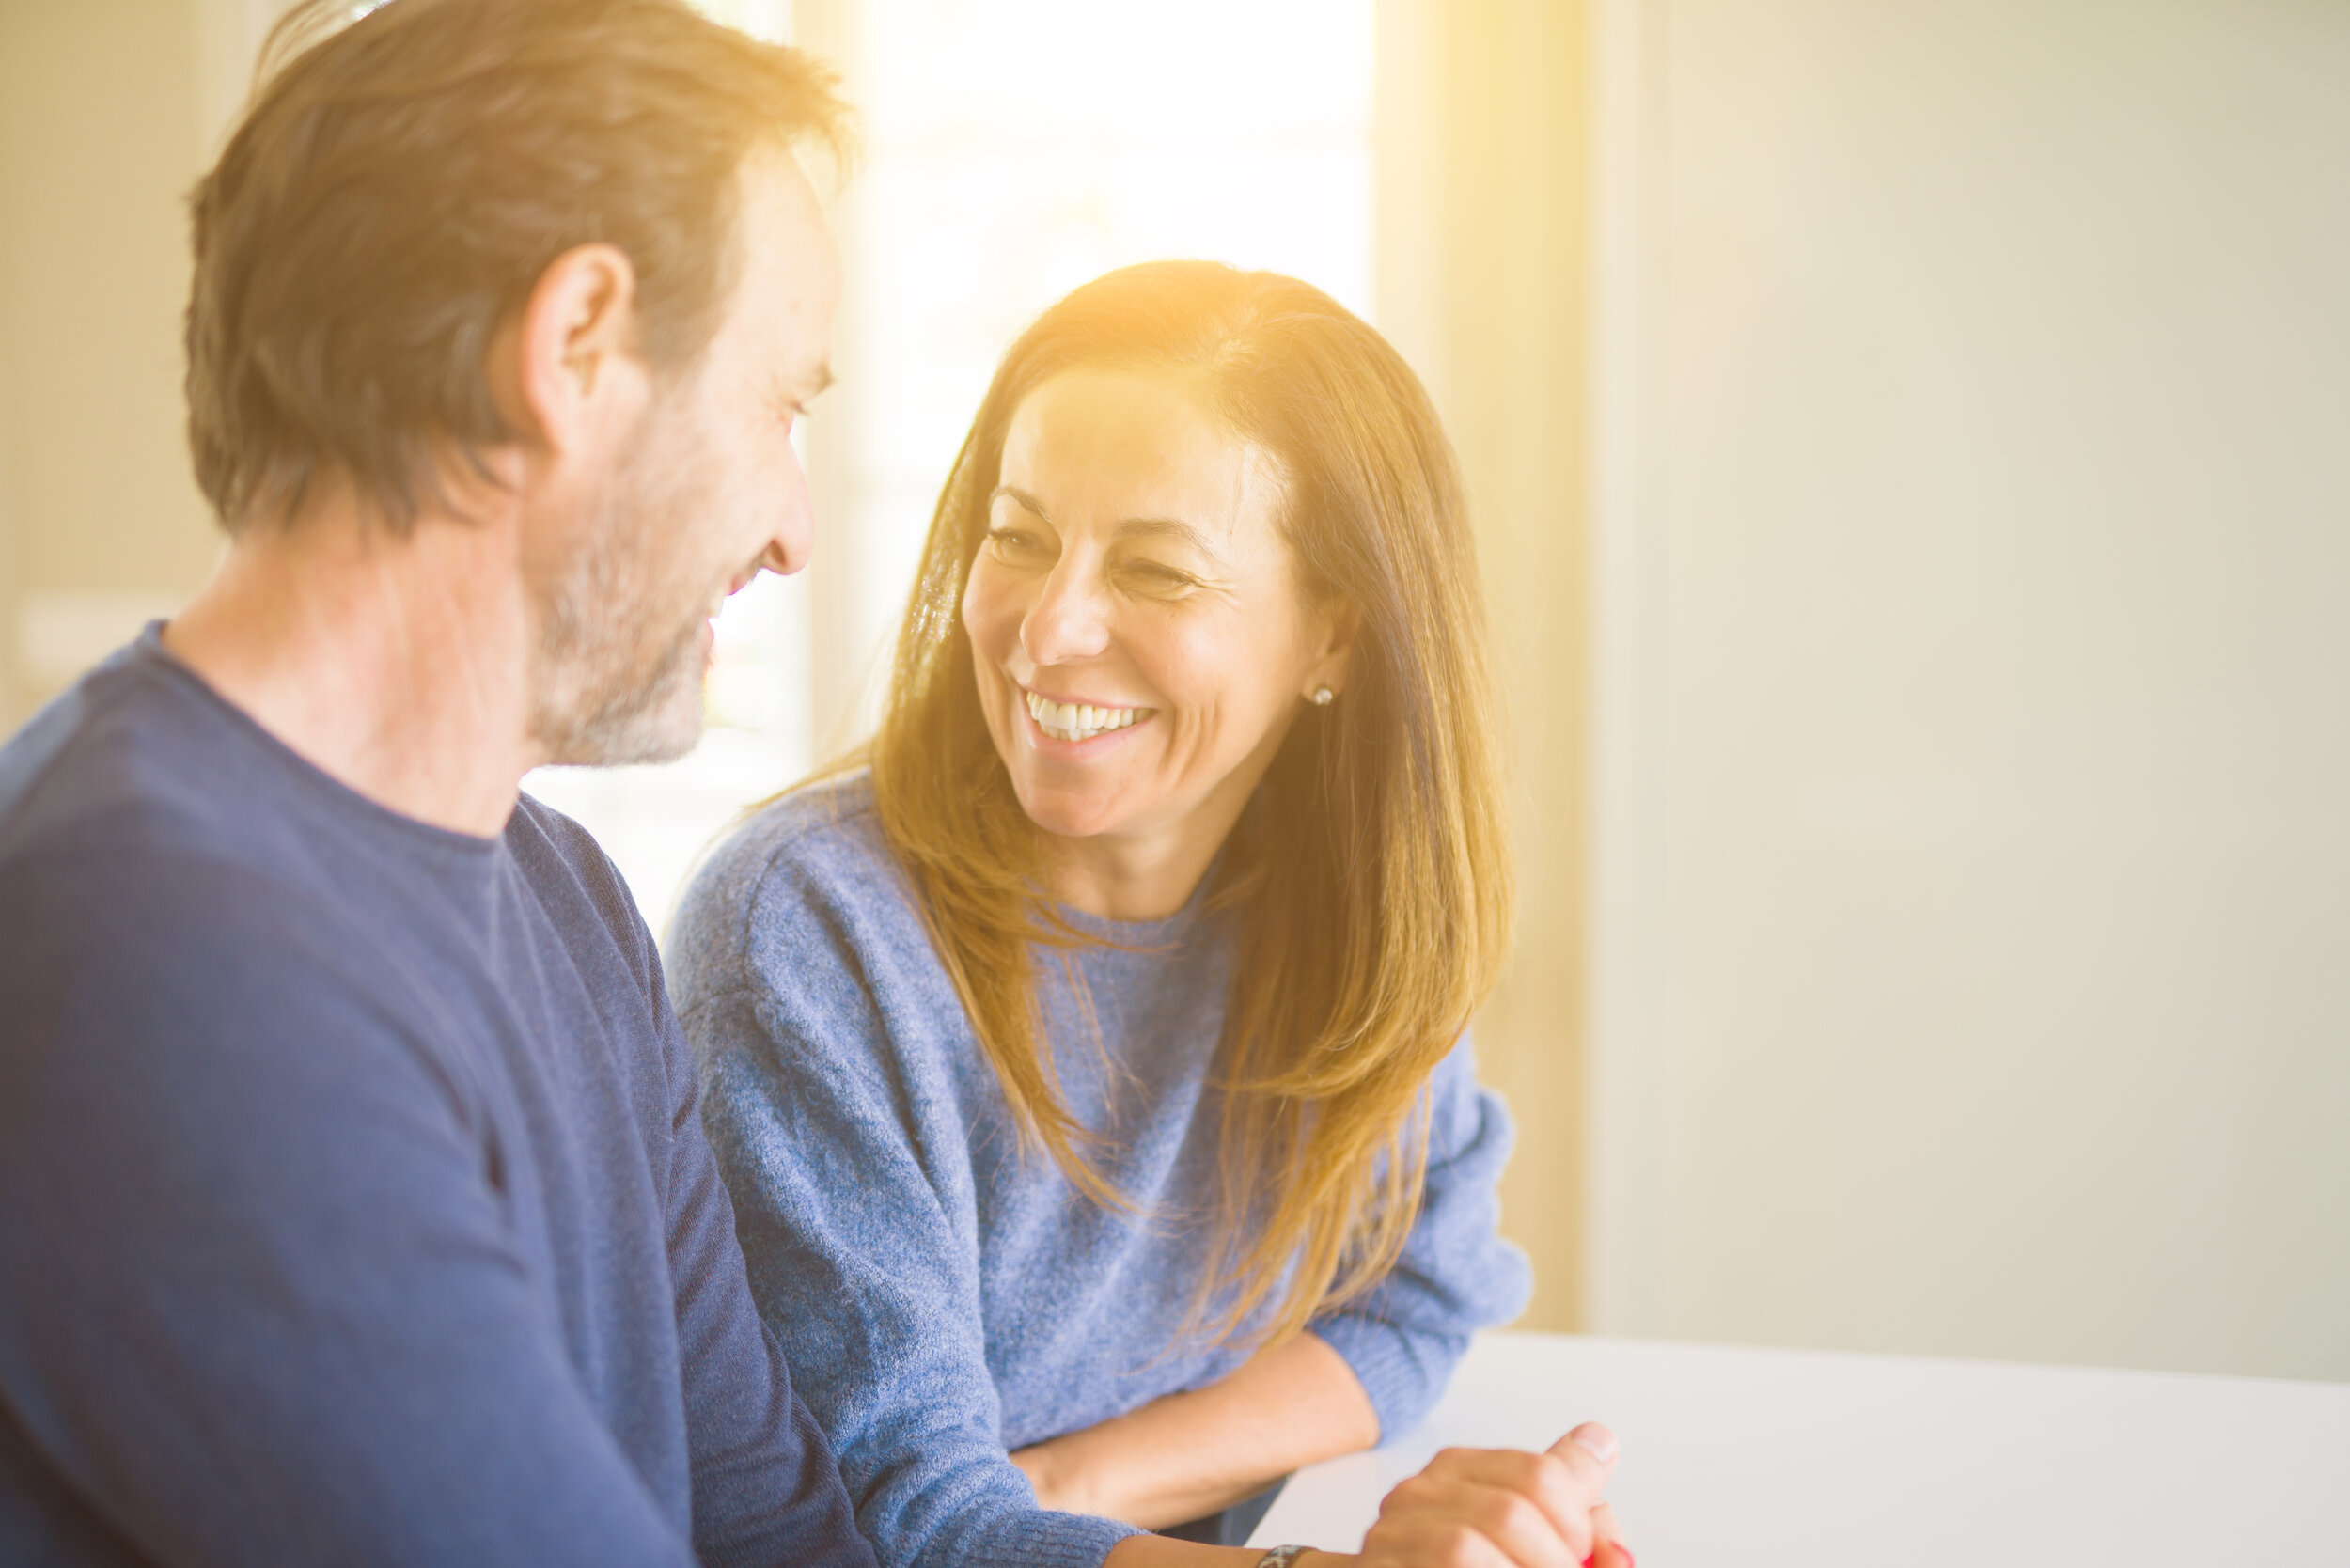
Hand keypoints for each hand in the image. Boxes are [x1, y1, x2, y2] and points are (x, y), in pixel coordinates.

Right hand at [1342, 1422, 1630, 1567]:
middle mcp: (1418, 1492)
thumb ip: (1576, 1516)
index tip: (1579, 1554)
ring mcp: (1389, 1535)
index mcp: (1459, 1469)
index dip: (1576, 1526)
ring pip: (1466, 1548)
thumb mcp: (1535, 1541)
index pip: (1540, 1475)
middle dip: (1553, 1562)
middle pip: (1510, 1513)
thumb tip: (1602, 1443)